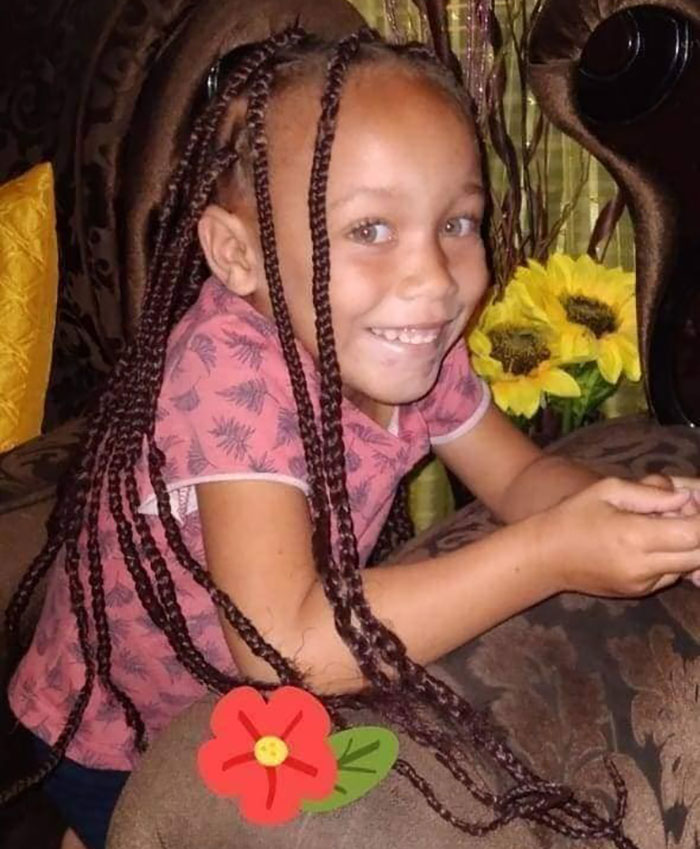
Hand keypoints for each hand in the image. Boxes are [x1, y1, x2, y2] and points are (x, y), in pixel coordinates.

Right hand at [537, 476, 699, 597]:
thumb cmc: (573, 516)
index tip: (691, 501)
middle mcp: (642, 566)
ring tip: (661, 525)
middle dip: (699, 532)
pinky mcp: (638, 592)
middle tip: (682, 512)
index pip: (694, 532)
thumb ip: (650, 493)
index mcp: (634, 536)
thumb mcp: (606, 490)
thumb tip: (684, 497)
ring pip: (689, 566)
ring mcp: (642, 584)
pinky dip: (673, 558)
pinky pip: (671, 575)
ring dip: (688, 546)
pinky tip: (651, 542)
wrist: (545, 557)